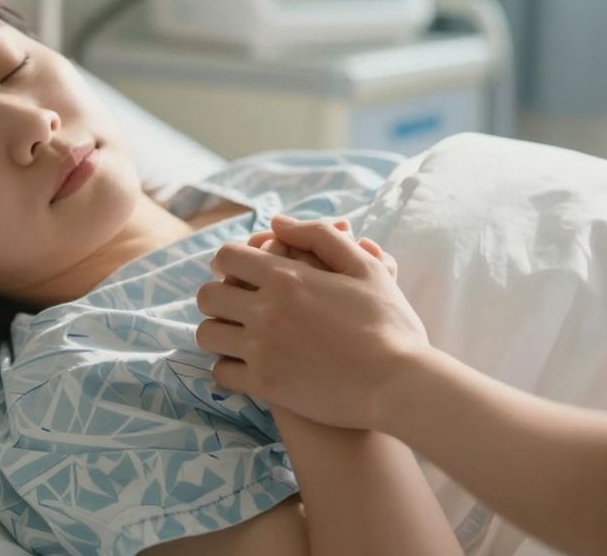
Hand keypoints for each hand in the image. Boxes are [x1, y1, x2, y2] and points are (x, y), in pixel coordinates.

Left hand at [195, 214, 427, 429]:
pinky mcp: (265, 385)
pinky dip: (227, 367)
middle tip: (235, 305)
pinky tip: (244, 366)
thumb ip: (319, 236)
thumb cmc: (388, 323)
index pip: (227, 256)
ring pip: (208, 335)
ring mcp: (261, 350)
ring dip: (219, 332)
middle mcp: (266, 311)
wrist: (399, 384)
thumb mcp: (365, 267)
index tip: (237, 271)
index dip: (227, 261)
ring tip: (237, 336)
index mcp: (287, 277)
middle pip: (208, 296)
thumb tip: (276, 222)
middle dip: (218, 297)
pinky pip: (221, 372)